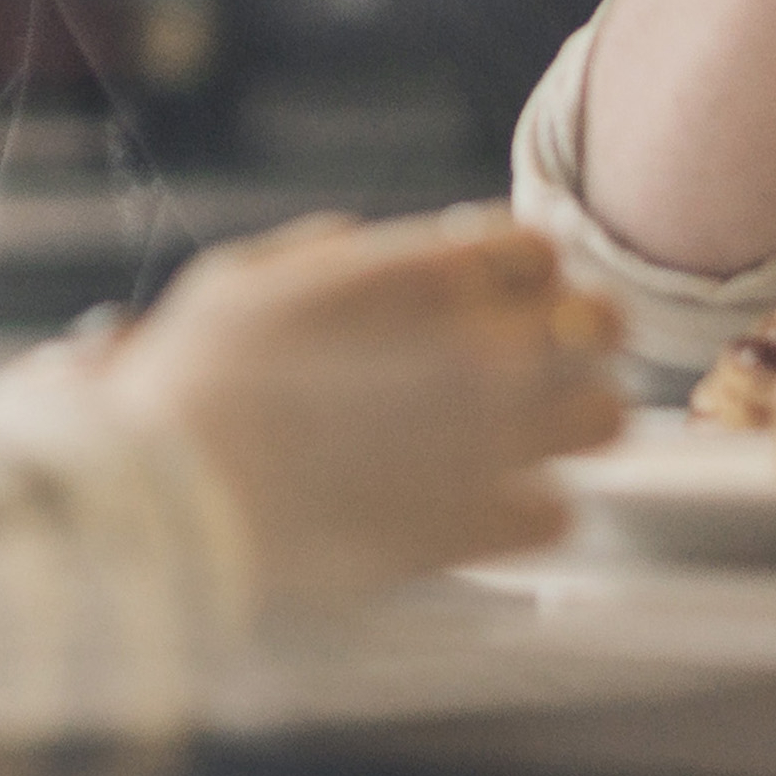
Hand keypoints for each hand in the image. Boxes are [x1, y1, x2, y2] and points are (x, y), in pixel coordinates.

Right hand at [103, 211, 625, 610]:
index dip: (519, 273)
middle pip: (601, 323)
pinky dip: (527, 511)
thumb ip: (317, 257)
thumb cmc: (185, 386)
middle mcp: (475, 348)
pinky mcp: (476, 528)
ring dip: (569, 423)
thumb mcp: (242, 282)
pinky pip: (559, 512)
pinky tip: (478, 510)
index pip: (540, 248)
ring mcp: (488, 441)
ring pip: (607, 417)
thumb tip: (351, 247)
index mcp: (418, 276)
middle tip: (534, 366)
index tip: (489, 300)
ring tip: (519, 440)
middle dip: (574, 338)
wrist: (168, 503)